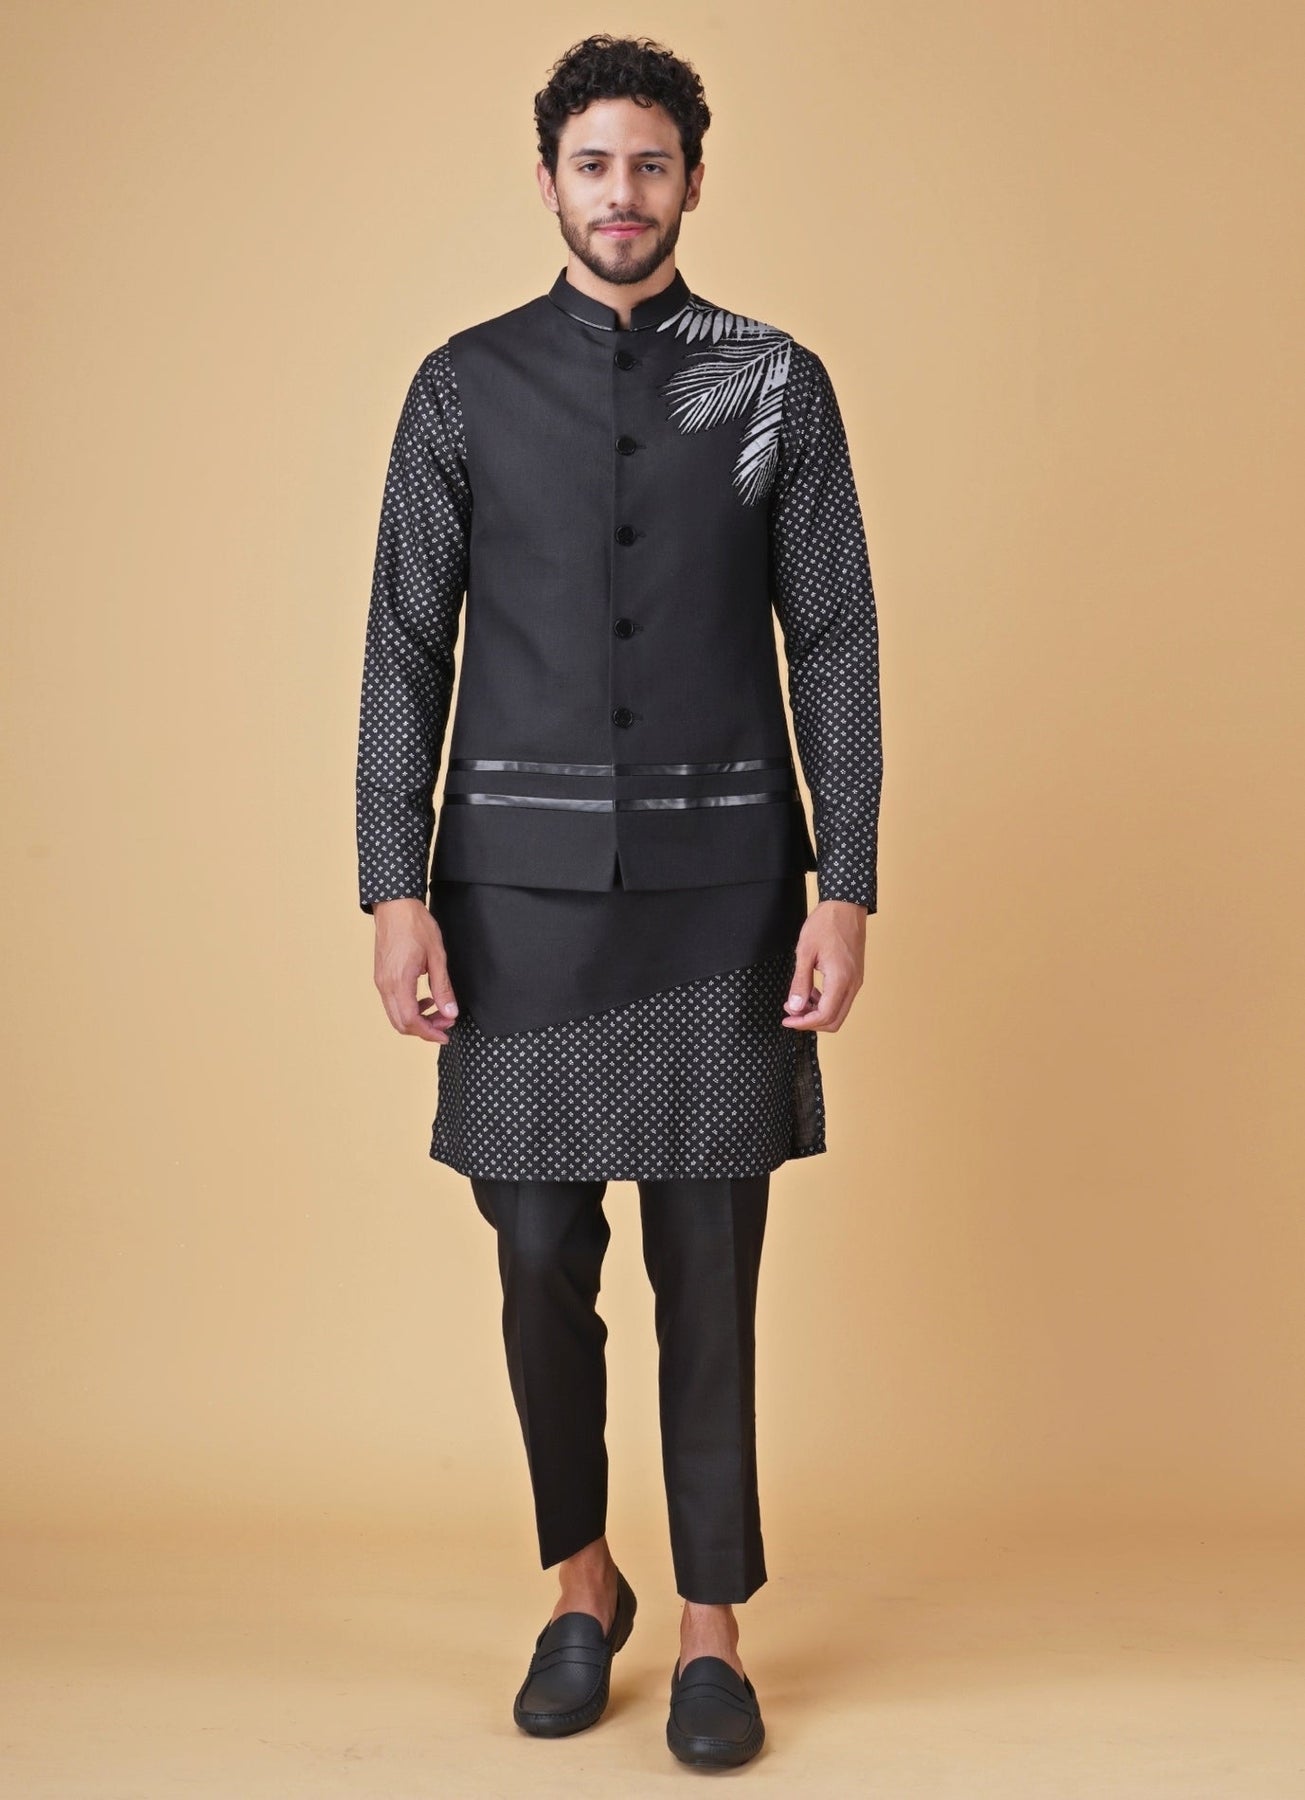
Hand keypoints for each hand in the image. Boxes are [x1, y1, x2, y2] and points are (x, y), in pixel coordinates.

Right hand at [372, 898, 459, 1043]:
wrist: (395, 906)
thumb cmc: (415, 925)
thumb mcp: (437, 956)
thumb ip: (442, 988)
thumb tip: (450, 1013)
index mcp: (398, 981)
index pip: (411, 1020)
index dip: (429, 1033)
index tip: (445, 1035)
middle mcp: (385, 985)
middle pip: (401, 1023)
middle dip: (424, 1029)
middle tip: (446, 1023)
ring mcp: (381, 982)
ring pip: (396, 1015)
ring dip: (417, 1020)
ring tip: (439, 1011)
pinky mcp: (381, 977)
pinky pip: (393, 1003)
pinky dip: (409, 1009)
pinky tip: (425, 999)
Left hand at [781, 899, 866, 1031]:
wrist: (846, 906)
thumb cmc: (826, 924)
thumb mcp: (805, 952)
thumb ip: (800, 982)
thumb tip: (795, 1007)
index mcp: (841, 979)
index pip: (824, 1016)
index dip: (803, 1023)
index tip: (787, 1020)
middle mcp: (853, 984)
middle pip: (834, 1021)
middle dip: (810, 1022)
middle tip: (791, 1012)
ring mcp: (856, 981)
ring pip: (839, 1012)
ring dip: (818, 1013)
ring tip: (798, 1001)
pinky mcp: (855, 976)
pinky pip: (842, 1000)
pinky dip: (826, 1003)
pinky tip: (812, 991)